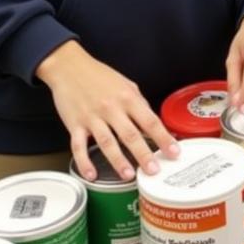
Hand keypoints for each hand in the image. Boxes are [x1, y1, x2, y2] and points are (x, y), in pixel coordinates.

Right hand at [36, 40, 178, 182]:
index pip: (150, 121)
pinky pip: (78, 147)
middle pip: (130, 135)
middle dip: (144, 154)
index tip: (173, 152)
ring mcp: (92, 117)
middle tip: (154, 170)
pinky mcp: (74, 125)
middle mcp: (111, 108)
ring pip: (107, 143)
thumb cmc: (100, 76)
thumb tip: (152, 123)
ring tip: (129, 175)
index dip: (163, 138)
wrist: (69, 68)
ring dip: (118, 161)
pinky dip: (84, 162)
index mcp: (128, 98)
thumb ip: (139, 104)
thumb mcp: (126, 84)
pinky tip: (92, 175)